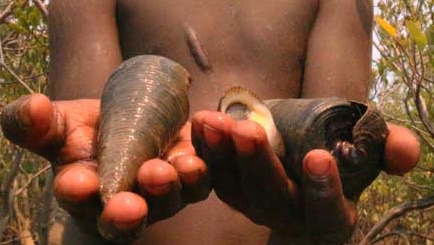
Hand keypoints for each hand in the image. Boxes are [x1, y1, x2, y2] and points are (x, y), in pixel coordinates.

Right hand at [0, 94, 210, 240]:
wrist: (129, 123)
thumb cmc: (87, 133)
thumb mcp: (58, 126)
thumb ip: (36, 125)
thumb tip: (33, 106)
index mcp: (87, 196)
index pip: (80, 201)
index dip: (78, 193)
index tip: (77, 182)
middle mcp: (127, 204)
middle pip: (128, 219)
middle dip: (128, 213)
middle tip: (129, 204)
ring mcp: (163, 192)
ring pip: (172, 198)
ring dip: (175, 185)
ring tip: (180, 167)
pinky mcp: (192, 174)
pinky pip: (203, 173)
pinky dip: (208, 156)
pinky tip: (205, 132)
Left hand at [191, 110, 418, 243]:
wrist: (302, 153)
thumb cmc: (338, 151)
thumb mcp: (367, 147)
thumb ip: (388, 148)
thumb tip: (402, 152)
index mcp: (328, 216)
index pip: (327, 215)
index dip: (324, 191)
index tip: (320, 157)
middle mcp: (288, 217)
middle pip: (271, 200)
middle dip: (258, 164)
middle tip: (248, 129)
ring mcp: (254, 205)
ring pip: (234, 188)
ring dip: (222, 155)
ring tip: (214, 121)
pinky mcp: (230, 188)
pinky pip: (213, 174)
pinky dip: (205, 149)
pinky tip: (201, 122)